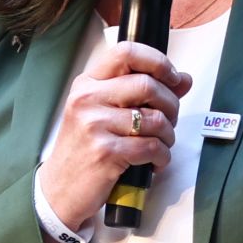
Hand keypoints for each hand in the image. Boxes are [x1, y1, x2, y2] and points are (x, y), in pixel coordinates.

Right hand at [37, 39, 192, 228]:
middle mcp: (87, 99)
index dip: (158, 62)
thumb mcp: (105, 114)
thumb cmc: (84, 150)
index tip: (172, 78)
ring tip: (160, 145)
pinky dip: (162, 156)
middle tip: (169, 121)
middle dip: (171, 105)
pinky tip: (154, 162)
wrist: (58, 190)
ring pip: (155, 119)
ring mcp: (94, 125)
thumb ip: (142, 94)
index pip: (126, 52)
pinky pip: (152, 147)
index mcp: (87, 84)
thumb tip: (183, 80)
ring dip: (168, 135)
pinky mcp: (105, 152)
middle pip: (147, 85)